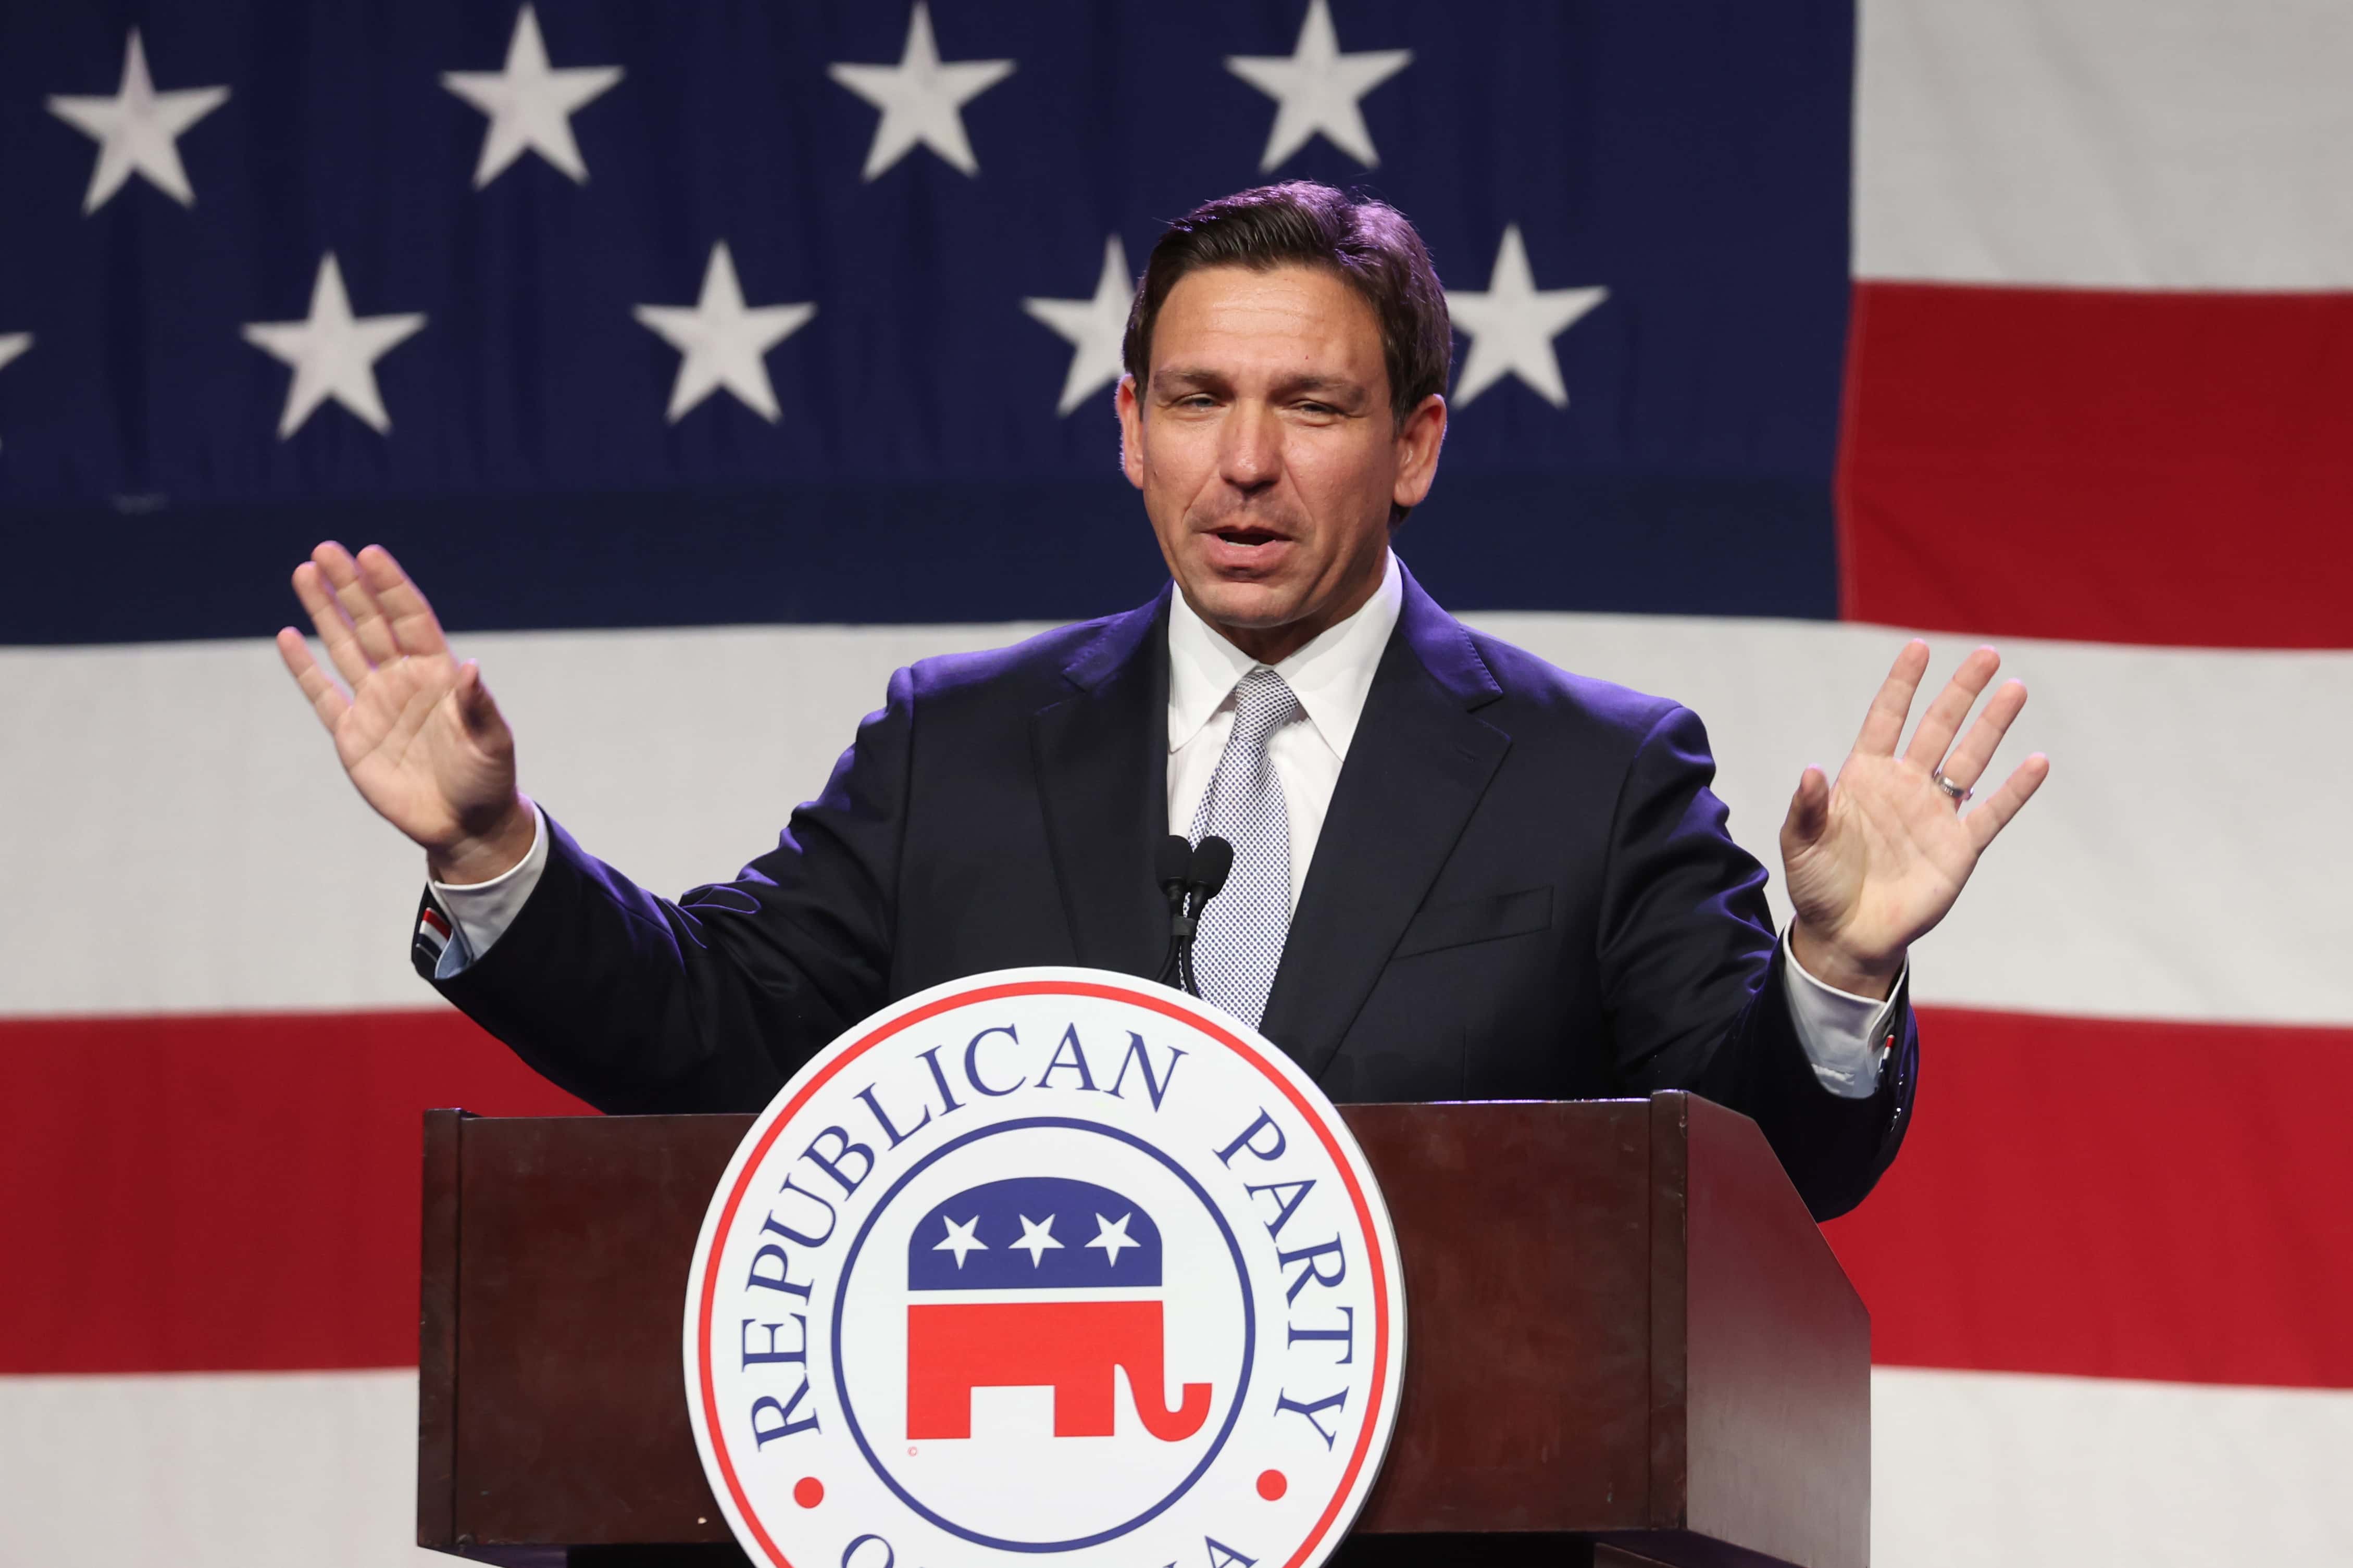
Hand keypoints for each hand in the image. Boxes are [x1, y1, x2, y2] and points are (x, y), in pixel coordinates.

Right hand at [277, 541, 534, 883]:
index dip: (390, 586)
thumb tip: (471, 667)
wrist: (464, 825)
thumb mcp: (491, 742)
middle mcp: (404, 681)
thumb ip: (477, 706)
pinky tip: (288, 636)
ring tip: (304, 571)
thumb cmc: (486, 780)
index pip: (410, 618)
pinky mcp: (352, 735)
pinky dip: (304, 667)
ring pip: (344, 647)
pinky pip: (323, 694)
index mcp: (438, 674)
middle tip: (325, 549)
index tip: (369, 553)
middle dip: (349, 586)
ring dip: (325, 611)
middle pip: (371, 623)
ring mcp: (376, 705)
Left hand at [1780, 641, 2049, 997]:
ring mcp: (1935, 814)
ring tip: (2015, 688)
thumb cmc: (1817, 885)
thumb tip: (1811, 769)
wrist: (1846, 934)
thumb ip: (1807, 807)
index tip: (1920, 648)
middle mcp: (1905, 786)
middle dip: (1961, 691)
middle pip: (1938, 727)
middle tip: (1987, 654)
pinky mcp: (1959, 847)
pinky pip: (1993, 812)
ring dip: (1993, 724)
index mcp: (1864, 777)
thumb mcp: (1801, 843)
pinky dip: (2015, 789)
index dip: (1902, 685)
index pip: (1886, 719)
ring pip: (1971, 757)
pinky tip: (2037, 762)